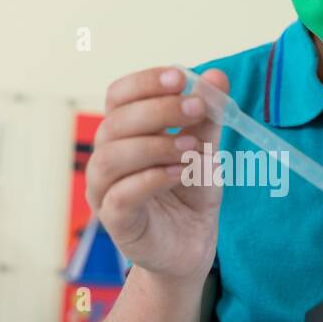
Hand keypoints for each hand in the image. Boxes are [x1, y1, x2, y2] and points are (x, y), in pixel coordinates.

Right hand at [86, 67, 227, 281]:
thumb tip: (218, 76)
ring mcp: (105, 190)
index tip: (179, 77)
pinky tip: (179, 173)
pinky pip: (121, 195)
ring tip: (191, 148)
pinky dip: (151, 179)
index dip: (145, 82)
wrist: (192, 245)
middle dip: (159, 110)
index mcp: (123, 132)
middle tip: (197, 109)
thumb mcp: (204, 150)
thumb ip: (207, 118)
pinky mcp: (115, 221)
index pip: (118, 96)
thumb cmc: (190, 194)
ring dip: (154, 145)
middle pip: (115, 122)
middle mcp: (106, 157)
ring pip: (110, 157)